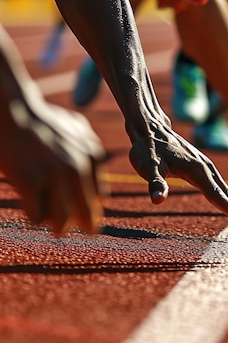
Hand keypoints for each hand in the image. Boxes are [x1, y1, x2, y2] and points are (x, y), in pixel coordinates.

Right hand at [0, 98, 104, 234]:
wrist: (12, 111)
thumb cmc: (41, 121)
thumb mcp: (76, 129)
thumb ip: (91, 151)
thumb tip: (101, 193)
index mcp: (92, 156)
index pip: (99, 198)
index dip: (91, 210)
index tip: (87, 219)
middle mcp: (77, 166)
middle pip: (86, 214)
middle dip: (83, 226)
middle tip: (75, 231)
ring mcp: (54, 175)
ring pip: (61, 220)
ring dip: (58, 226)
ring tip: (57, 229)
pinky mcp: (30, 181)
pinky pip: (37, 216)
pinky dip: (33, 214)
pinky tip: (29, 204)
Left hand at [128, 119, 227, 232]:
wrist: (150, 129)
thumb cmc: (148, 149)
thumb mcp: (148, 167)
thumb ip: (155, 183)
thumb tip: (157, 200)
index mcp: (197, 170)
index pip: (216, 194)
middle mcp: (206, 168)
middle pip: (226, 194)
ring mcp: (205, 167)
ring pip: (225, 190)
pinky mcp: (202, 168)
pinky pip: (219, 186)